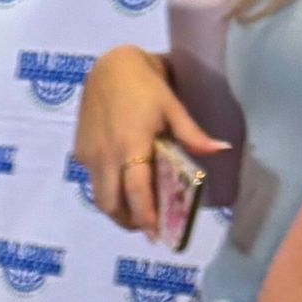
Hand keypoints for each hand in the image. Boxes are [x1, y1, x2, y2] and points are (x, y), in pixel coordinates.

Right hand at [71, 46, 225, 235]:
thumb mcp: (173, 107)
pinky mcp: (79, 151)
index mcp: (131, 146)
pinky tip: (122, 178)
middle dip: (127, 221)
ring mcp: (88, 156)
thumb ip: (192, 134)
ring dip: (117, 208)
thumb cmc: (146, 85)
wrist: (109, 67)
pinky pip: (93, 179)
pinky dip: (108, 187)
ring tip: (136, 209)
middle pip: (110, 205)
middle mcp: (105, 156)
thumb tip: (221, 151)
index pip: (136, 192)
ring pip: (99, 196)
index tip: (156, 234)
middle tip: (147, 226)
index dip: (145, 216)